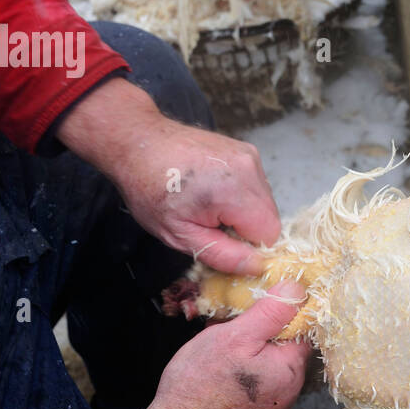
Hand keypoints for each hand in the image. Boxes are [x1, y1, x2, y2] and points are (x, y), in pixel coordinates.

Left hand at [57, 78, 279, 274]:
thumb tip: (257, 267)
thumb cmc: (149, 188)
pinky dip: (241, 195)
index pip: (269, 234)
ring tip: (208, 204)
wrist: (139, 142)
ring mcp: (250, 156)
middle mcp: (250, 168)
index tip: (220, 242)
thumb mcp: (178, 234)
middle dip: (245, 229)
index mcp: (234, 191)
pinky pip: (256, 186)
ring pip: (265, 202)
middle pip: (270, 218)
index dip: (247, 246)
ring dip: (244, 212)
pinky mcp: (247, 150)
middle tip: (209, 223)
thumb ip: (221, 254)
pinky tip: (213, 190)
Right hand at [115, 281, 311, 408]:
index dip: (281, 308)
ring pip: (266, 359)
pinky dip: (240, 365)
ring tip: (218, 340)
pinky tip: (217, 363)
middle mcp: (289, 389)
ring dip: (246, 346)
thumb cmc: (202, 384)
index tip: (258, 299)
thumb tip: (297, 290)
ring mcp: (272, 403)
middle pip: (284, 343)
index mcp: (292, 369)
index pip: (302, 327)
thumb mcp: (236, 337)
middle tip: (230, 320)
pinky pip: (255, 377)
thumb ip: (270, 313)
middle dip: (260, 328)